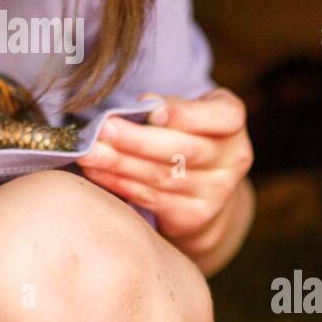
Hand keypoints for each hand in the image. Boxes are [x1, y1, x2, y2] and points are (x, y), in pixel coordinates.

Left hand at [77, 87, 253, 252]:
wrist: (205, 189)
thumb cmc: (186, 134)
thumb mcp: (188, 112)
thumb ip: (169, 107)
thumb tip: (144, 106)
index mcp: (232, 122)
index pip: (222, 116)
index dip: (185, 113)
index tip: (146, 107)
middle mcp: (232, 158)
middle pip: (184, 150)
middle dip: (137, 140)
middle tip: (102, 130)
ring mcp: (216, 191)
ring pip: (161, 176)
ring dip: (119, 163)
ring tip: (89, 153)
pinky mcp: (194, 215)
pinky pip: (150, 197)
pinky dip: (119, 183)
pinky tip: (96, 172)